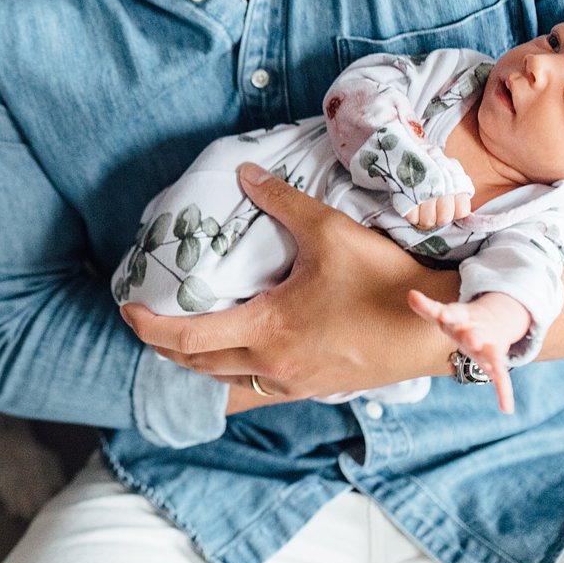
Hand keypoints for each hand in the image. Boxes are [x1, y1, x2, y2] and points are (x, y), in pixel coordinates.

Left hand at [121, 163, 457, 403]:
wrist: (436, 329)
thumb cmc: (385, 280)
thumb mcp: (330, 231)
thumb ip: (281, 201)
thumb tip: (244, 174)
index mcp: (266, 328)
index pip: (186, 337)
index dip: (148, 326)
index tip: (127, 311)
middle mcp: (272, 364)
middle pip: (196, 363)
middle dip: (163, 345)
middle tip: (144, 320)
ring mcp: (293, 382)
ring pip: (223, 381)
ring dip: (194, 361)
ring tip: (179, 335)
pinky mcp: (313, 387)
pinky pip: (253, 388)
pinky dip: (228, 373)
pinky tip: (231, 355)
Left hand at [407, 289, 527, 414]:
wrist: (493, 320)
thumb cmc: (459, 320)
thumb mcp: (443, 313)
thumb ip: (426, 307)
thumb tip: (410, 294)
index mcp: (462, 319)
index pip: (452, 314)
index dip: (447, 315)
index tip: (442, 313)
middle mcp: (477, 331)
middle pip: (474, 334)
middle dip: (473, 337)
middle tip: (472, 340)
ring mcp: (488, 346)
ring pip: (491, 353)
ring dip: (491, 360)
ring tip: (493, 370)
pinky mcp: (495, 361)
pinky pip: (502, 378)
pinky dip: (504, 393)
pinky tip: (507, 409)